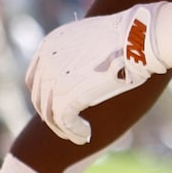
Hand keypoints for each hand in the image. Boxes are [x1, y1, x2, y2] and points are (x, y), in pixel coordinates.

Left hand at [26, 3, 171, 143]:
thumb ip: (80, 52)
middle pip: (40, 98)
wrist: (136, 38)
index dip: (45, 96)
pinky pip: (64, 122)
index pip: (35, 78)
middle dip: (53, 114)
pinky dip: (73, 132)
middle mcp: (46, 61)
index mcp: (50, 45)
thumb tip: (88, 66)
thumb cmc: (127, 36)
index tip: (59, 106)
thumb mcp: (93, 38)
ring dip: (64, 128)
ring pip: (50, 113)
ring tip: (80, 134)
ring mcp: (54, 79)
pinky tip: (85, 136)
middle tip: (69, 126)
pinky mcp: (67, 97)